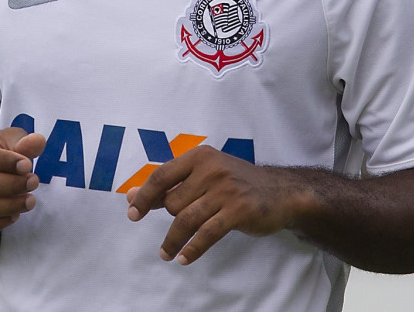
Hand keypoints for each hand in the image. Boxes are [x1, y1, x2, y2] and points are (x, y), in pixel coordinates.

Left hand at [125, 145, 309, 264]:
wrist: (281, 192)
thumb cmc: (236, 183)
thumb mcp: (204, 175)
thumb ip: (171, 185)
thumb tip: (132, 196)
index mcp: (200, 156)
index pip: (162, 176)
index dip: (144, 197)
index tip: (132, 214)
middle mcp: (212, 169)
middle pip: (173, 202)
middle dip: (171, 219)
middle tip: (177, 229)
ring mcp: (226, 190)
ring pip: (186, 220)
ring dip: (172, 241)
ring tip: (166, 254)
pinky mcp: (239, 211)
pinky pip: (207, 234)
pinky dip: (192, 249)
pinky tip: (183, 258)